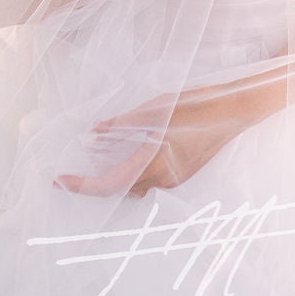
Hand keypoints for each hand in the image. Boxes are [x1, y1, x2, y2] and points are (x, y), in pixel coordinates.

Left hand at [57, 86, 274, 196]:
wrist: (235, 110)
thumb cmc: (197, 105)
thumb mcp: (155, 108)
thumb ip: (122, 124)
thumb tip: (93, 133)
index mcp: (154, 162)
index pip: (109, 184)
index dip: (81, 186)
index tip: (59, 181)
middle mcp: (163, 178)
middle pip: (119, 190)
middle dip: (93, 184)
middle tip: (70, 175)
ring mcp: (175, 179)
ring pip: (134, 187)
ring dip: (113, 178)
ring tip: (94, 160)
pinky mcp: (182, 173)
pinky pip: (149, 180)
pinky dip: (130, 172)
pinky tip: (124, 154)